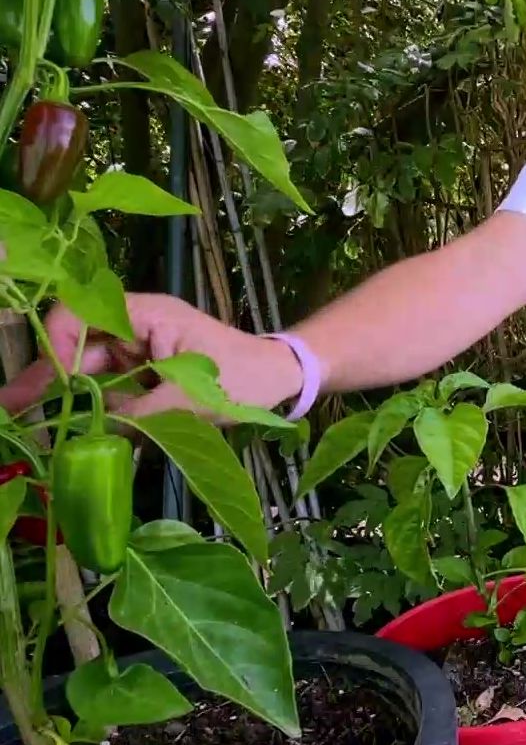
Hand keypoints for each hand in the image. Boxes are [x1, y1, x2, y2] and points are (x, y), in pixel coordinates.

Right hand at [0, 293, 303, 421]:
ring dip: (63, 394)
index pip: (82, 311)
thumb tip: (89, 433)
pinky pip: (108, 383)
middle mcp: (137, 324)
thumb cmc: (246, 377)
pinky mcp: (145, 368)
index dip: (58, 342)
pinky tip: (69, 428)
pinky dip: (91, 405)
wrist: (280, 377)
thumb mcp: (191, 401)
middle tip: (12, 409)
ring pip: (88, 367)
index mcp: (149, 314)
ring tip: (25, 420)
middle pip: (77, 343)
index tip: (54, 382)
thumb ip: (137, 416)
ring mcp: (140, 346)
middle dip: (46, 377)